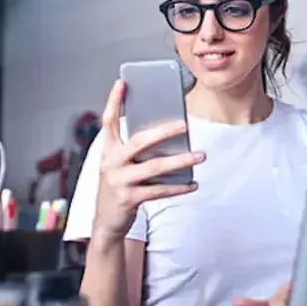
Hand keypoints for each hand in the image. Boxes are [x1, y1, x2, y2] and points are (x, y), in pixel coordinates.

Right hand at [92, 79, 202, 239]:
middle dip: (164, 132)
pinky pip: (159, 190)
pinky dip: (179, 187)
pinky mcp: (129, 198)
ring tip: (200, 155)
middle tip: (184, 125)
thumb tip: (168, 135)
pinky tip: (193, 183)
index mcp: (108, 150)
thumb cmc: (118, 187)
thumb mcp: (119, 165)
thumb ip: (135, 151)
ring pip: (154, 167)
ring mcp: (119, 181)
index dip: (113, 101)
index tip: (122, 83)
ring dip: (180, 160)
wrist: (106, 222)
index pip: (108, 121)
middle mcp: (111, 163)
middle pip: (139, 141)